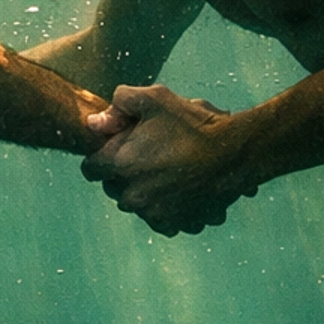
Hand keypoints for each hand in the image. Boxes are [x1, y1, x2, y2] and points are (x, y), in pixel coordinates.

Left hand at [81, 84, 252, 236]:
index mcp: (120, 164)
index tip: (118, 148)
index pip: (90, 168)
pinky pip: (159, 218)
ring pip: (136, 203)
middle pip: (113, 187)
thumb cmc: (193, 124)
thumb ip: (119, 104)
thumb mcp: (154, 99)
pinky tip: (180, 188)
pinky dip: (165, 206)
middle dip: (123, 173)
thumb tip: (94, 122)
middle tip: (147, 155)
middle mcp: (131, 194)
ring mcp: (153, 213)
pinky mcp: (174, 223)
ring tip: (167, 171)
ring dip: (144, 191)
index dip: (102, 155)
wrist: (233, 154)